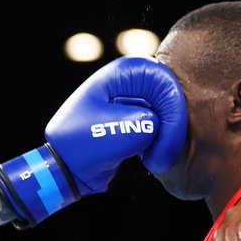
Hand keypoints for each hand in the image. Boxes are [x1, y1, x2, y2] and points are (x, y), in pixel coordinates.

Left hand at [0, 55, 185, 228]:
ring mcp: (137, 98)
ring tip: (153, 161)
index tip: (166, 142)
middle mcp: (132, 80)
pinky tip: (150, 158)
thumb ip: (146, 124)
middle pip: (171, 96)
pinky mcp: (141, 117)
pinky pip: (164, 127)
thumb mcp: (116, 135)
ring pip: (170, 114)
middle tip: (161, 158)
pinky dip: (161, 143)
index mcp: (122, 72)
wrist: (68, 168)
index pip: (163, 81)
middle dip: (172, 129)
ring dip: (167, 139)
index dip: (172, 111)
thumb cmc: (83, 147)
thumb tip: (160, 125)